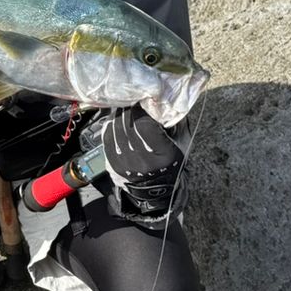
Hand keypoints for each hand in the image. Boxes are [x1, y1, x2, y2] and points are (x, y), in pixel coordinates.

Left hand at [103, 105, 186, 223]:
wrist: (157, 189)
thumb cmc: (172, 161)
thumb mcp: (182, 143)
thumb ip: (175, 122)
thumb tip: (163, 102)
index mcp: (164, 154)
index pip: (145, 125)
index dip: (141, 110)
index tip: (142, 102)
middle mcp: (144, 161)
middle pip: (129, 126)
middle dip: (128, 110)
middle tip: (131, 102)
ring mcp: (127, 164)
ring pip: (116, 131)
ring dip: (118, 116)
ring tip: (123, 109)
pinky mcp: (115, 165)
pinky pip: (107, 140)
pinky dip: (110, 126)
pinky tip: (115, 120)